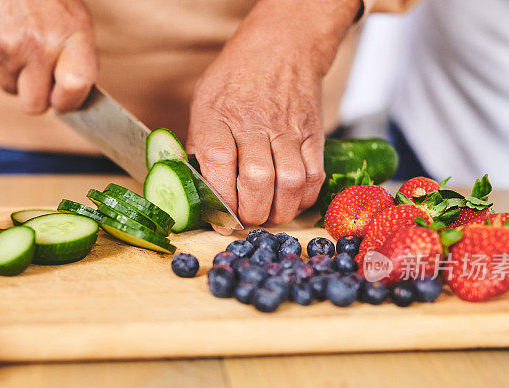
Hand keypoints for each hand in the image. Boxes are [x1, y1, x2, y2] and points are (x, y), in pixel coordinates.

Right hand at [0, 0, 97, 113]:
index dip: (69, 102)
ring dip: (13, 73)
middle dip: (35, 95)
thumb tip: (67, 100)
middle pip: (34, 105)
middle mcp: (40, 44)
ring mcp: (7, 46)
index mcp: (72, 36)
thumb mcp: (75, 20)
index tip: (63, 98)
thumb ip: (76, 60)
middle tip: (38, 73)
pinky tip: (0, 33)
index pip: (74, 89)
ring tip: (18, 39)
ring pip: (8, 88)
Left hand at [188, 0, 359, 231]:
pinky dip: (303, 198)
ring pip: (290, 183)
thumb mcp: (203, 102)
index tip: (218, 218)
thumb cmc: (236, 78)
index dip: (219, 199)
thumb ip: (198, 144)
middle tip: (245, 220)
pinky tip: (291, 201)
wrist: (282, 45)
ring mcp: (288, 130)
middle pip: (258, 181)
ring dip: (279, 211)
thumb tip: (194, 187)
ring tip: (268, 215)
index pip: (218, 164)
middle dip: (251, 213)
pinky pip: (314, 175)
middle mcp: (255, 123)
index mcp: (219, 116)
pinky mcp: (313, 135)